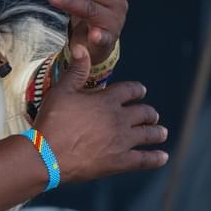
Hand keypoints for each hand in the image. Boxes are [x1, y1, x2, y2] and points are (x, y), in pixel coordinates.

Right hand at [33, 45, 167, 183]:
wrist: (47, 154)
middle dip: (150, 113)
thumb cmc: (52, 121)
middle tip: (152, 115)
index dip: (138, 90)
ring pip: (149, 134)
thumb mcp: (61, 91)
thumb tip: (82, 48)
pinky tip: (162, 156)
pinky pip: (145, 159)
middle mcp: (119, 119)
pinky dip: (156, 158)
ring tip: (161, 132)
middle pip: (144, 112)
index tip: (141, 91)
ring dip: (157, 132)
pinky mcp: (121, 162)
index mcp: (106, 100)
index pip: (130, 90)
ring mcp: (122, 141)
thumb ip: (75, 71)